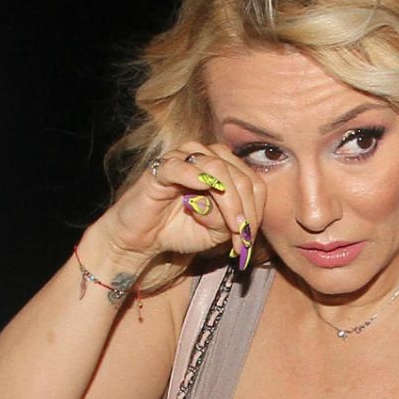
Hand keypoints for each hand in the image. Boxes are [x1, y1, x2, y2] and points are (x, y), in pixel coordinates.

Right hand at [94, 142, 265, 263]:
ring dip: (227, 202)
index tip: (247, 242)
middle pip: (240, 177)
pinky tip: (200, 202)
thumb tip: (239, 218)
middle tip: (240, 239)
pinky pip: (182, 166)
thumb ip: (231, 223)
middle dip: (244, 212)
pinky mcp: (160, 167)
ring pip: (218, 168)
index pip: (254, 184)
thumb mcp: (216, 233)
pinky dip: (196, 180)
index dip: (256, 213)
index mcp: (226, 168)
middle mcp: (208, 156)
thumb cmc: (181, 230)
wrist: (143, 239)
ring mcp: (184, 158)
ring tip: (225, 228)